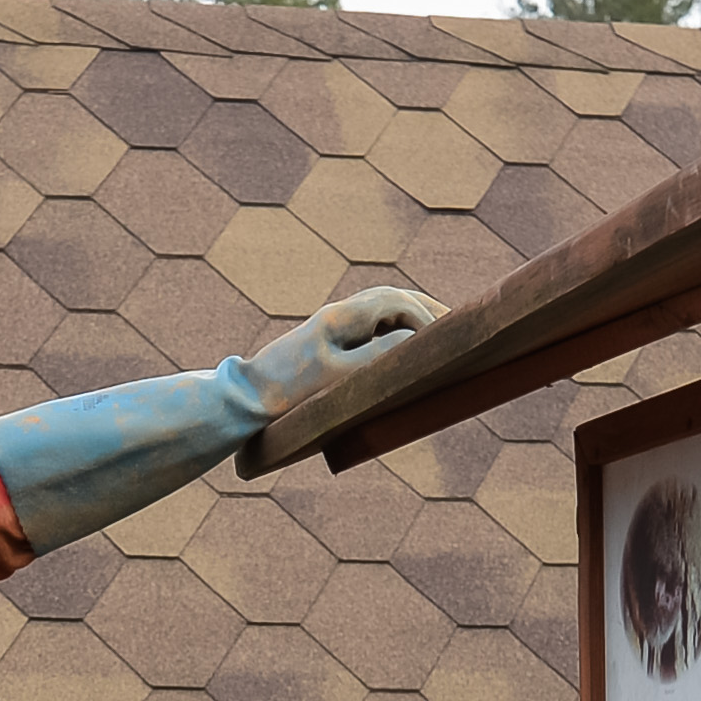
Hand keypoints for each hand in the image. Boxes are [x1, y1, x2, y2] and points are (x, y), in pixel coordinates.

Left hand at [244, 283, 445, 417]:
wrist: (245, 401)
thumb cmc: (290, 394)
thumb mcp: (341, 379)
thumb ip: (380, 355)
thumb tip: (414, 338)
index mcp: (341, 317)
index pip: (395, 301)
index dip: (425, 315)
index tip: (446, 335)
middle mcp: (336, 315)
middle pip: (390, 299)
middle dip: (424, 309)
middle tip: (455, 323)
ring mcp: (329, 327)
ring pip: (379, 311)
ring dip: (409, 317)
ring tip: (436, 333)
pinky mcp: (324, 343)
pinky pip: (367, 327)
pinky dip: (391, 330)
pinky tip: (403, 348)